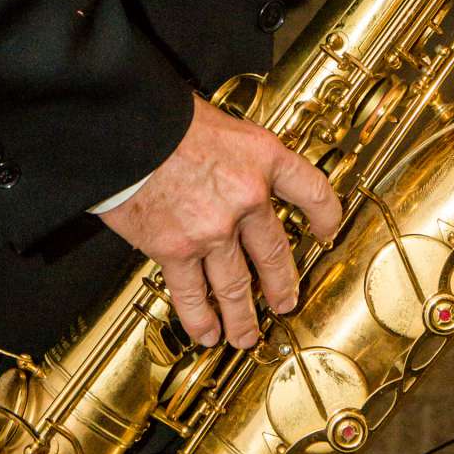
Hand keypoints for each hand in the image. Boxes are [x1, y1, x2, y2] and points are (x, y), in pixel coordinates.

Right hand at [102, 95, 341, 349]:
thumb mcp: (219, 124)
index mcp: (262, 158)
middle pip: (274, 252)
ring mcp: (212, 230)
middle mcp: (245, 197)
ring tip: (247, 334)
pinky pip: (192, 295)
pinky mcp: (175, 249)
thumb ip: (236, 156)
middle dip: (281, 284)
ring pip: (236, 286)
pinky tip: (207, 332)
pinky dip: (201, 318)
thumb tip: (235, 173)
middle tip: (285, 301)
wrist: (127, 128)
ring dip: (243, 315)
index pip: (310, 190)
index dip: (325, 214)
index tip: (326, 230)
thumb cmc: (166, 118)